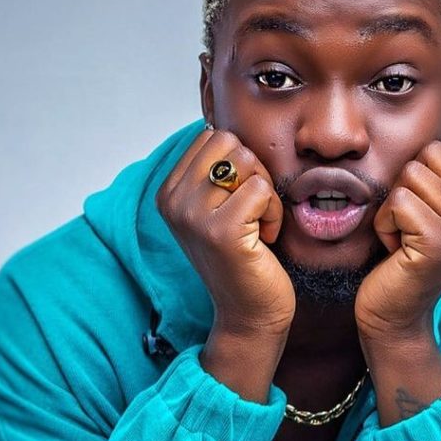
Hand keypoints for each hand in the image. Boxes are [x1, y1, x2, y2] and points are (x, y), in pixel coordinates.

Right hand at [156, 128, 295, 337]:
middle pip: (229, 142)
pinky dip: (272, 213)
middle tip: (252, 212)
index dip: (239, 164)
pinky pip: (262, 189)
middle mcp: (173, 202)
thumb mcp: (217, 209)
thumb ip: (214, 171)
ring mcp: (193, 216)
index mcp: (168, 192)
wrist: (249, 314)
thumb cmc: (243, 260)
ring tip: (255, 227)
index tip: (237, 203)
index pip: (212, 136)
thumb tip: (221, 126)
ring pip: (247, 161)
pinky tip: (262, 240)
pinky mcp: (221, 231)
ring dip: (265, 193)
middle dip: (253, 172)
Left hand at [355, 136, 440, 342]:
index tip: (427, 210)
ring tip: (405, 238)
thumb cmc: (406, 258)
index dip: (427, 170)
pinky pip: (397, 202)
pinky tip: (397, 250)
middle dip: (407, 186)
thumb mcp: (433, 209)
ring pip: (411, 175)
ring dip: (394, 208)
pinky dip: (385, 225)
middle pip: (431, 153)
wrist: (396, 313)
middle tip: (411, 225)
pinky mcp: (440, 240)